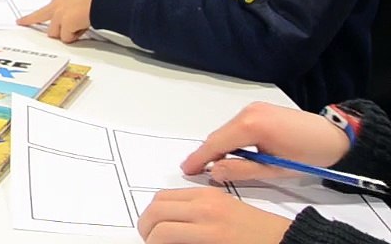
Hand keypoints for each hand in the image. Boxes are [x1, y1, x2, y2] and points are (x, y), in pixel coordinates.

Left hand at [16, 0, 96, 41]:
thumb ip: (70, 8)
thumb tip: (72, 20)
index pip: (44, 9)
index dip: (32, 17)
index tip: (21, 21)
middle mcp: (57, 5)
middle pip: (44, 22)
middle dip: (52, 28)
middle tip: (34, 27)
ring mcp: (59, 15)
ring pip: (55, 33)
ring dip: (66, 33)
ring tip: (81, 25)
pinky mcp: (65, 25)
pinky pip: (67, 38)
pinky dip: (75, 36)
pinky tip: (83, 27)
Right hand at [137, 188, 290, 243]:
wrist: (285, 241)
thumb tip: (165, 243)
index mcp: (209, 229)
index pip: (162, 232)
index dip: (151, 242)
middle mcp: (206, 207)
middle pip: (156, 209)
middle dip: (146, 226)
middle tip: (148, 239)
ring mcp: (209, 196)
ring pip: (163, 197)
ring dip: (154, 213)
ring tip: (158, 229)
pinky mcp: (214, 192)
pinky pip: (179, 193)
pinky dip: (169, 205)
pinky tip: (175, 219)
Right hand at [180, 101, 350, 182]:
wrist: (334, 138)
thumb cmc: (309, 154)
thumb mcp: (274, 169)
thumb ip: (241, 170)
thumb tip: (215, 171)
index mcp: (251, 125)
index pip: (216, 143)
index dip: (200, 158)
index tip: (187, 169)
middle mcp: (249, 112)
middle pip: (219, 135)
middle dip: (208, 153)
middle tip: (197, 170)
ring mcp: (253, 108)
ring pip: (227, 130)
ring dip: (220, 146)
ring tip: (217, 164)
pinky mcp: (259, 109)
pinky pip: (236, 125)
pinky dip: (231, 139)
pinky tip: (233, 152)